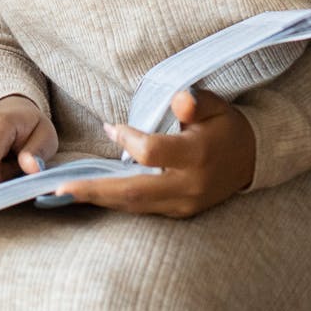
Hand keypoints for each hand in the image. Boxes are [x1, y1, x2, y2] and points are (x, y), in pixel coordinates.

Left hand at [54, 89, 254, 217]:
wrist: (251, 159)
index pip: (151, 153)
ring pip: (134, 205)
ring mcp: (183, 204)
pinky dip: (114, 201)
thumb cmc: (226, 125)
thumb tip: (178, 98)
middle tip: (58, 189)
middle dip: (94, 190)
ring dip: (98, 199)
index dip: (128, 139)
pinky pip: (141, 209)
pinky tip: (90, 194)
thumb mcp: (216, 105)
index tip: (110, 125)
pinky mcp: (178, 211)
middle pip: (134, 193)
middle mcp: (188, 185)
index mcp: (197, 155)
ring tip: (64, 194)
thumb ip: (195, 102)